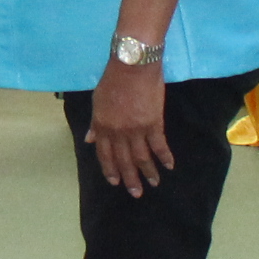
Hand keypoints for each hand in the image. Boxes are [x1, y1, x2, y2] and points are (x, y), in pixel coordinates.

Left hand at [85, 57, 172, 195]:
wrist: (132, 65)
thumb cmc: (113, 79)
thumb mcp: (97, 100)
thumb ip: (95, 123)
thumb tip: (89, 140)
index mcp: (102, 127)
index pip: (105, 154)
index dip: (110, 169)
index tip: (115, 182)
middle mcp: (118, 133)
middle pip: (124, 161)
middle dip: (130, 178)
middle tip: (136, 193)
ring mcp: (136, 130)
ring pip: (142, 157)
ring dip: (148, 173)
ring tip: (153, 184)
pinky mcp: (153, 124)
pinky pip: (159, 145)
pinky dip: (164, 157)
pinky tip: (168, 166)